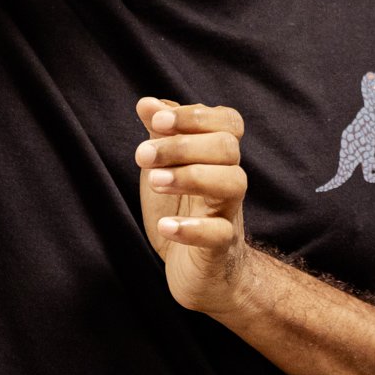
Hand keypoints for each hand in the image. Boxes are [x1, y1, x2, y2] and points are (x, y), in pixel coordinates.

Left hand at [133, 97, 251, 314]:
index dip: (195, 116)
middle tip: (142, 155)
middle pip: (227, 147)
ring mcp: (228, 213)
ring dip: (191, 177)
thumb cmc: (184, 211)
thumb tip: (147, 102)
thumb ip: (161, 135)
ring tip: (155, 182)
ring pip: (232, 182)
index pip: (227, 121)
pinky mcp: (221, 249)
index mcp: (218, 158)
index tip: (157, 121)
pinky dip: (191, 228)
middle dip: (182, 145)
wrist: (200, 272)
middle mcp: (229, 180)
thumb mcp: (167, 169)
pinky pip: (219, 234)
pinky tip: (165, 226)